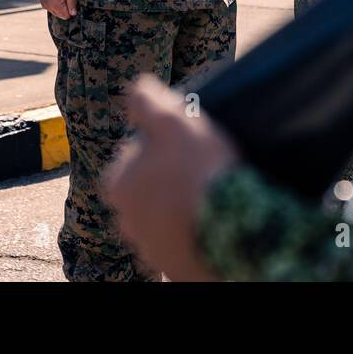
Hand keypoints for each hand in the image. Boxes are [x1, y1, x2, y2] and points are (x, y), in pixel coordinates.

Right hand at [34, 0, 77, 18]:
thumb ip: (72, 1)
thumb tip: (73, 13)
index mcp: (55, 4)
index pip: (65, 16)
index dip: (71, 11)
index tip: (73, 1)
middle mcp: (47, 5)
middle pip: (59, 14)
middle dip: (65, 8)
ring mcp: (42, 1)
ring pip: (53, 9)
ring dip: (58, 4)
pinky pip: (48, 3)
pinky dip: (52, 0)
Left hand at [103, 76, 240, 280]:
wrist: (233, 227)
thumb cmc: (200, 170)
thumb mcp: (174, 121)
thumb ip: (147, 101)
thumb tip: (135, 86)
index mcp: (118, 183)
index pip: (136, 155)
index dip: (165, 146)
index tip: (191, 146)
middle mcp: (125, 220)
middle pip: (149, 189)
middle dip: (170, 181)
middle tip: (204, 170)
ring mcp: (149, 248)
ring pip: (165, 219)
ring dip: (183, 208)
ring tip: (214, 196)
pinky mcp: (174, 267)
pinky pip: (184, 243)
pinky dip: (195, 233)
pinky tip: (217, 220)